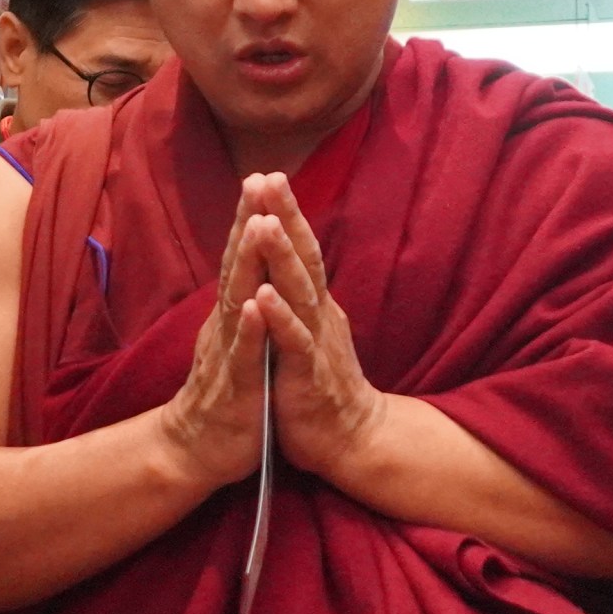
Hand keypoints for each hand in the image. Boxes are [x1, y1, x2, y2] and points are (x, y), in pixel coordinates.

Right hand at [152, 184, 277, 491]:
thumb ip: (242, 301)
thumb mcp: (237, 338)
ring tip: (257, 226)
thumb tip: (251, 265)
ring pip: (238, 302)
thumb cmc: (224, 392)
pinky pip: (245, 355)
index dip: (251, 218)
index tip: (264, 176)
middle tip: (257, 180)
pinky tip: (257, 305)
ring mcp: (229, 354)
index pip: (242, 258)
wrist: (195, 450)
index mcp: (232, 314)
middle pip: (237, 267)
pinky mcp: (237, 388)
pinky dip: (251, 329)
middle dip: (248, 223)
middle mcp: (226, 326)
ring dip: (247, 264)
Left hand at [238, 175, 393, 484]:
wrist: (350, 438)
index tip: (266, 175)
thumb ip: (300, 294)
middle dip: (286, 217)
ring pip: (299, 292)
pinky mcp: (308, 374)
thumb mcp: (308, 329)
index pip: (301, 249)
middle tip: (270, 177)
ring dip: (281, 257)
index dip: (286, 213)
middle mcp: (320, 314)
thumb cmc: (320, 382)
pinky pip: (293, 343)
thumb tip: (289, 256)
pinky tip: (262, 297)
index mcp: (315, 303)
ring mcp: (316, 342)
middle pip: (304, 257)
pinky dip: (279, 318)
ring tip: (263, 223)